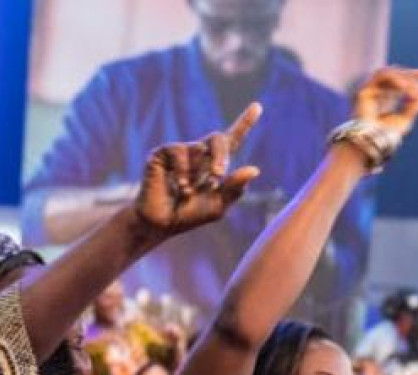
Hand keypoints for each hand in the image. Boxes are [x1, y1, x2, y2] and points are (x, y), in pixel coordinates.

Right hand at [135, 103, 262, 237]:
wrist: (160, 224)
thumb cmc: (189, 216)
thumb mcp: (218, 205)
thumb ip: (235, 188)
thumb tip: (254, 169)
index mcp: (214, 163)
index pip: (232, 140)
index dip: (244, 123)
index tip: (257, 106)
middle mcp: (198, 154)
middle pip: (217, 139)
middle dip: (221, 155)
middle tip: (218, 174)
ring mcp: (179, 152)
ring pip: (198, 148)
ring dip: (198, 172)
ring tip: (188, 191)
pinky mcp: (160, 154)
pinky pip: (178, 152)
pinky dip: (182, 171)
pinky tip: (180, 186)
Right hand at [353, 67, 417, 135]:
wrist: (374, 141)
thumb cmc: (388, 133)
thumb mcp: (407, 116)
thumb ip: (415, 103)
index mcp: (384, 97)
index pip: (398, 79)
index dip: (412, 74)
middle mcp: (374, 92)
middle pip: (394, 73)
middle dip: (410, 74)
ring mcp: (368, 90)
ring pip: (388, 72)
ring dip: (404, 77)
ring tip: (412, 90)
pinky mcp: (363, 91)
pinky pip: (382, 76)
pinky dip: (396, 79)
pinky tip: (405, 87)